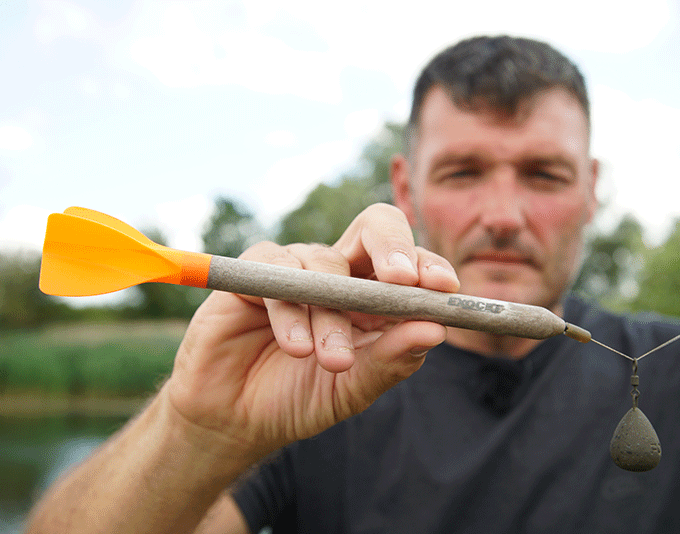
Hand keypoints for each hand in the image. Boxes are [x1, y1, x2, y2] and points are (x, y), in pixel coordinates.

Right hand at [164, 204, 459, 467]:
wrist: (236, 420)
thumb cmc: (300, 398)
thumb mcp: (354, 389)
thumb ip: (392, 360)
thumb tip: (436, 329)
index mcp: (374, 296)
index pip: (410, 262)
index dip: (428, 265)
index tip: (443, 287)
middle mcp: (340, 273)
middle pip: (375, 227)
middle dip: (393, 247)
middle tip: (401, 280)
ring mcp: (298, 269)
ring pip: (325, 265)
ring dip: (333, 316)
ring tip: (334, 361)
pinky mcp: (255, 274)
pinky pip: (277, 271)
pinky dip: (290, 311)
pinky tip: (296, 346)